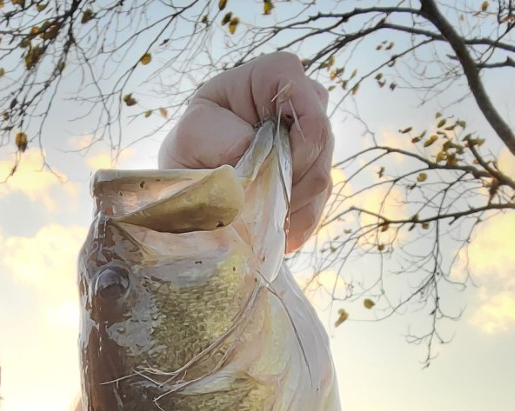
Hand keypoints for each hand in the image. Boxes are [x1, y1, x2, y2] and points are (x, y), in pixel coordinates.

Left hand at [158, 52, 332, 252]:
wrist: (193, 177)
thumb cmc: (191, 144)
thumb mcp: (192, 133)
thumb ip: (220, 139)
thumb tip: (251, 158)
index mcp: (277, 76)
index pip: (310, 106)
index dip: (298, 145)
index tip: (267, 171)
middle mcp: (305, 103)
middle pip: (321, 146)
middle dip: (290, 181)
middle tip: (256, 202)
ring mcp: (313, 143)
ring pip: (322, 180)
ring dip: (290, 207)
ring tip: (256, 218)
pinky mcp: (313, 180)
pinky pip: (317, 206)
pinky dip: (294, 225)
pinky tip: (270, 231)